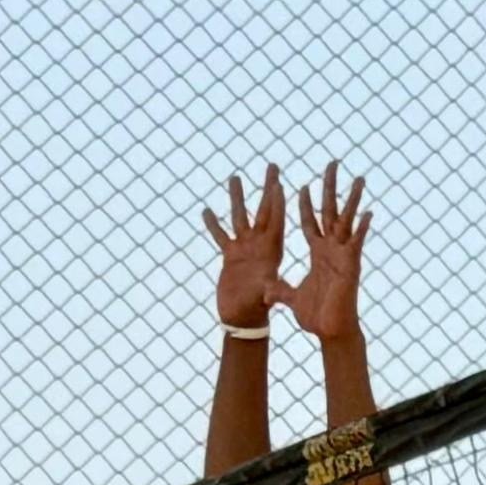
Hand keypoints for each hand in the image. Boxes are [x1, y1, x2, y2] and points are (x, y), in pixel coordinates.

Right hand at [203, 165, 288, 327]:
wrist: (243, 319)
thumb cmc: (257, 309)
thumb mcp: (266, 297)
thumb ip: (270, 290)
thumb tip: (273, 290)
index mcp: (272, 250)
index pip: (276, 220)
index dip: (277, 201)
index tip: (278, 182)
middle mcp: (259, 245)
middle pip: (263, 210)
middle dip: (267, 188)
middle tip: (272, 166)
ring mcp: (244, 248)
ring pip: (239, 217)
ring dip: (238, 198)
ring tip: (235, 177)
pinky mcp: (230, 256)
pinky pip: (220, 235)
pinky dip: (213, 224)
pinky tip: (206, 210)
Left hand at [281, 162, 370, 339]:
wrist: (330, 331)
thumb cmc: (316, 316)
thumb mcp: (292, 299)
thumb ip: (281, 291)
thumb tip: (267, 290)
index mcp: (317, 253)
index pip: (311, 222)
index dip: (307, 205)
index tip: (303, 186)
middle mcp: (331, 249)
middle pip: (330, 211)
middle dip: (330, 187)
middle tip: (332, 164)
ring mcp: (342, 255)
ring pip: (346, 221)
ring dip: (352, 200)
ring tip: (358, 178)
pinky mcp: (350, 265)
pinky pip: (356, 244)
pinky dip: (361, 229)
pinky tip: (368, 213)